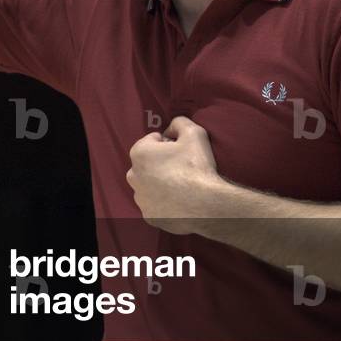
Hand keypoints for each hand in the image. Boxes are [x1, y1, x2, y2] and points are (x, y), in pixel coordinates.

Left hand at [126, 116, 222, 234]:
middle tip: (182, 167)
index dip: (169, 142)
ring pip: (149, 185)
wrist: (206, 205)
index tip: (181, 150)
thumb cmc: (196, 166)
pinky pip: (155, 204)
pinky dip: (163, 202)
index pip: (153, 140)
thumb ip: (179, 122)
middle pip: (147, 163)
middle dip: (160, 162)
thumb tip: (171, 129)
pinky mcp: (149, 217)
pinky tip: (179, 201)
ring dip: (160, 182)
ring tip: (181, 185)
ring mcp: (140, 199)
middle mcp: (133, 176)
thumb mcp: (193, 132)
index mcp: (139, 153)